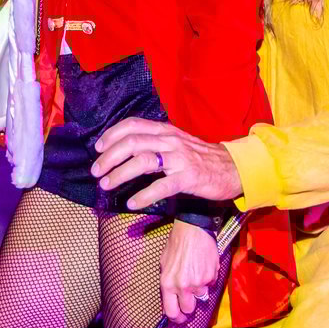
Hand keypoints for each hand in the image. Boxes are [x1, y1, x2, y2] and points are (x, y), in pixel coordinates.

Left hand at [92, 117, 243, 208]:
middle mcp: (170, 141)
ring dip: (120, 173)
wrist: (232, 168)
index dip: (112, 135)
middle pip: (132, 143)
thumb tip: (126, 150)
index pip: (133, 125)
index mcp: (165, 131)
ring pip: (143, 161)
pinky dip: (144, 195)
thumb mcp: (177, 142)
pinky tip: (132, 203)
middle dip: (109, 157)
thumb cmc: (201, 157)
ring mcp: (180, 159)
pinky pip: (162, 186)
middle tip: (96, 171)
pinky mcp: (188, 178)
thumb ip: (155, 142)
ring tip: (107, 184)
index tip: (98, 148)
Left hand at [159, 218, 220, 322]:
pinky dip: (208, 279)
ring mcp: (198, 282)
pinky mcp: (211, 276)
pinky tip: (203, 267)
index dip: (176, 318)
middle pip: (189, 309)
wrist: (193, 229)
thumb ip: (167, 283)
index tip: (179, 317)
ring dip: (199, 289)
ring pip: (201, 296)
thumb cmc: (176, 244)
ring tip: (196, 273)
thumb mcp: (164, 263)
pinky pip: (211, 285)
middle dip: (189, 305)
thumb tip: (170, 300)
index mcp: (167, 284)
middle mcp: (183, 286)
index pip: (172, 312)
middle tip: (189, 297)